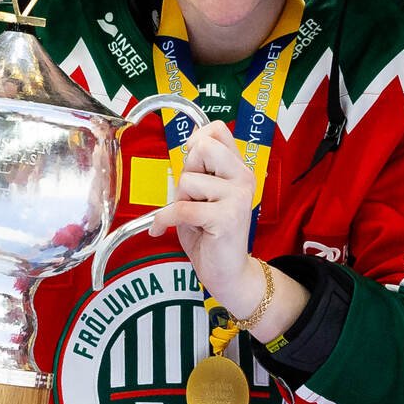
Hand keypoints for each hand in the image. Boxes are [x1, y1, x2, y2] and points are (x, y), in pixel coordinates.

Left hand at [147, 121, 256, 314]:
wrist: (228, 273)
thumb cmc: (211, 235)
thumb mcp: (205, 195)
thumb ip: (200, 170)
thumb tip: (190, 143)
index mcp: (239, 170)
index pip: (219, 130)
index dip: (198, 138)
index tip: (190, 158)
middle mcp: (243, 179)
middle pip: (203, 147)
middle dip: (187, 169)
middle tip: (192, 195)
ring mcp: (237, 198)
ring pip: (188, 181)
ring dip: (180, 200)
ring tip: (192, 217)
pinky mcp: (226, 218)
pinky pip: (182, 209)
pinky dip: (164, 220)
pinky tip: (160, 229)